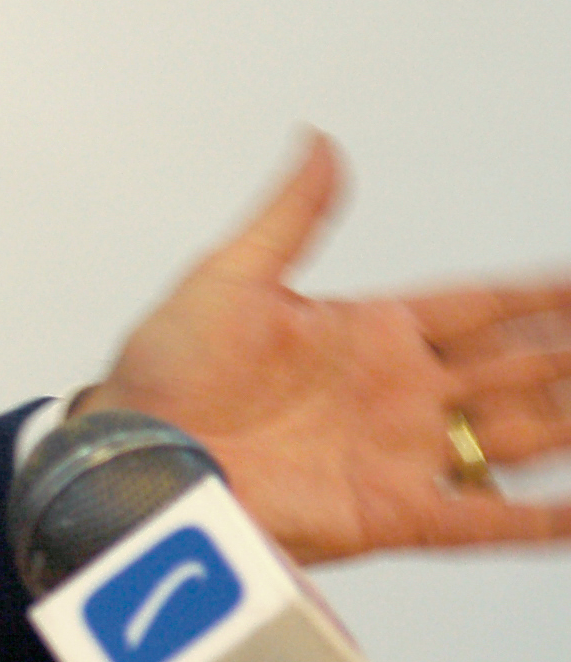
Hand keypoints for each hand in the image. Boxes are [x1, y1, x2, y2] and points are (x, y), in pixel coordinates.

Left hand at [83, 132, 570, 563]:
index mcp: (368, 332)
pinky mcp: (389, 513)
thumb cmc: (161, 374)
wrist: (131, 458)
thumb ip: (290, 215)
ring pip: (521, 436)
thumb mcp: (227, 279)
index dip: (542, 296)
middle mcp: (398, 393)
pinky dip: (539, 520)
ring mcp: (401, 453)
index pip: (480, 306)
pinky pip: (482, 520)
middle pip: (521, 368)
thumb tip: (318, 140)